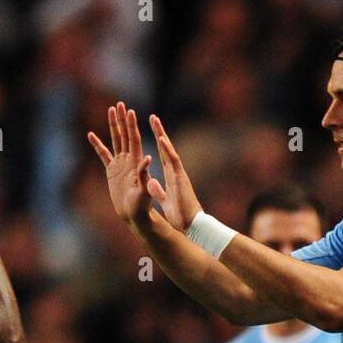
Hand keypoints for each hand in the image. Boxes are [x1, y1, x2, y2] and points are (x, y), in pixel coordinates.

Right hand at [87, 101, 153, 226]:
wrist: (134, 215)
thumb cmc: (142, 205)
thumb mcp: (144, 190)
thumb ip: (144, 175)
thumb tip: (147, 158)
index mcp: (136, 162)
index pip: (134, 139)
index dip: (131, 125)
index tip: (129, 111)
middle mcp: (128, 160)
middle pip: (124, 135)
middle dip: (122, 120)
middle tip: (119, 104)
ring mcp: (120, 164)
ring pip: (115, 141)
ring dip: (113, 126)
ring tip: (110, 110)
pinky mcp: (112, 171)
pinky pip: (103, 155)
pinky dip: (98, 145)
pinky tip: (91, 135)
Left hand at [146, 113, 202, 231]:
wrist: (191, 224)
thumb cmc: (181, 215)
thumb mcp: (165, 200)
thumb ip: (158, 191)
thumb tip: (150, 183)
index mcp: (171, 176)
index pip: (163, 156)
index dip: (158, 144)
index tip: (152, 131)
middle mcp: (175, 171)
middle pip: (166, 148)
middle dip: (159, 132)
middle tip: (152, 117)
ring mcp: (179, 173)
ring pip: (169, 149)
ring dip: (162, 134)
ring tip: (154, 120)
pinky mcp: (181, 178)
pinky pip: (173, 160)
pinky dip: (168, 149)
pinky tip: (162, 138)